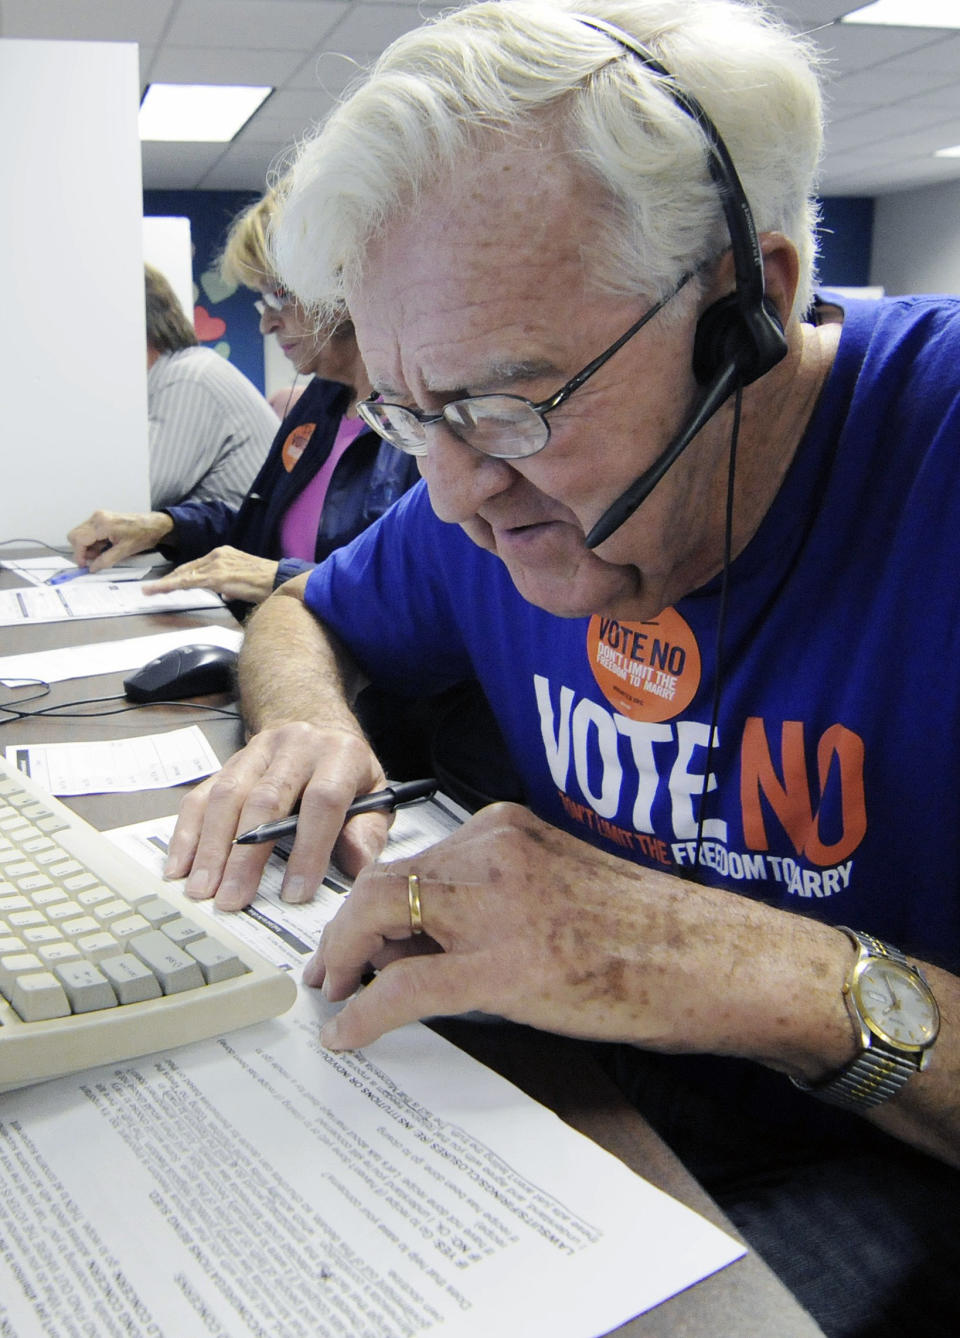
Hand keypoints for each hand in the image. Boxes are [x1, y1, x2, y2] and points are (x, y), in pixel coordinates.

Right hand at [67, 510, 173, 570]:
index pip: (79, 539)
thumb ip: (106, 560)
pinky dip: (92, 542)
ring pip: (80, 534)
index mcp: (103, 524)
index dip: (79, 554)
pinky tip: (104, 546)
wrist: (153, 526)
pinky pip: (88, 531)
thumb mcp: (125, 551)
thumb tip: (93, 567)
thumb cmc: (143, 534)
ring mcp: (99, 516)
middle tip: (94, 559)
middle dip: (82, 550)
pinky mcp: (101, 518)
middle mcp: (98, 517)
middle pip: (75, 535)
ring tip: (103, 552)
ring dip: (88, 546)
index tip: (83, 564)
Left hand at [142, 546, 279, 603]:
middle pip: (186, 568)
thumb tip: (224, 592)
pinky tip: (160, 590)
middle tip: (151, 588)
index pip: (196, 565)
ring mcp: (216, 565)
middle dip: (168, 579)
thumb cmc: (266, 583)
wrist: (280, 580)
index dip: (180, 574)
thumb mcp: (243, 581)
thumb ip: (230, 585)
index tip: (167, 582)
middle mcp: (217, 556)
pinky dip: (171, 585)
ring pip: (184, 574)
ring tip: (150, 590)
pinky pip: (189, 582)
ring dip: (166, 583)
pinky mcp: (217, 576)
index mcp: (224, 555)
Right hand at [164, 720, 389, 910]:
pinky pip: (202, 794)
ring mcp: (258, 750)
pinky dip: (188, 832)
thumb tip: (357, 864)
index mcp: (340, 754)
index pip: (323, 801)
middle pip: (265, 799)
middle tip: (232, 899)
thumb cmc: (347, 771)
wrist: (318, 722)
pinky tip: (180, 865)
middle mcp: (296, 746)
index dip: (309, 848)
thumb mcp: (375, 795)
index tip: (295, 893)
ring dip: (210, 847)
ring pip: (227, 795)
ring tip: (202, 888)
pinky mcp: (229, 761)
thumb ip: (367, 830)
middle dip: (245, 855)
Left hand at [310, 803, 851, 1062]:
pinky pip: (405, 988)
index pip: (414, 859)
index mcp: (507, 829)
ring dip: (345, 958)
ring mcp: (496, 905)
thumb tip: (420, 938)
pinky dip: (365, 1011)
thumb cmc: (645, 928)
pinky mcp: (502, 966)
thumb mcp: (557, 884)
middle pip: (384, 880)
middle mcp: (493, 851)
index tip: (357, 932)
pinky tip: (349, 1033)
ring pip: (381, 918)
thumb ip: (490, 894)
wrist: (706, 957)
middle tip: (328, 966)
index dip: (373, 902)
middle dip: (344, 927)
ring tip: (334, 992)